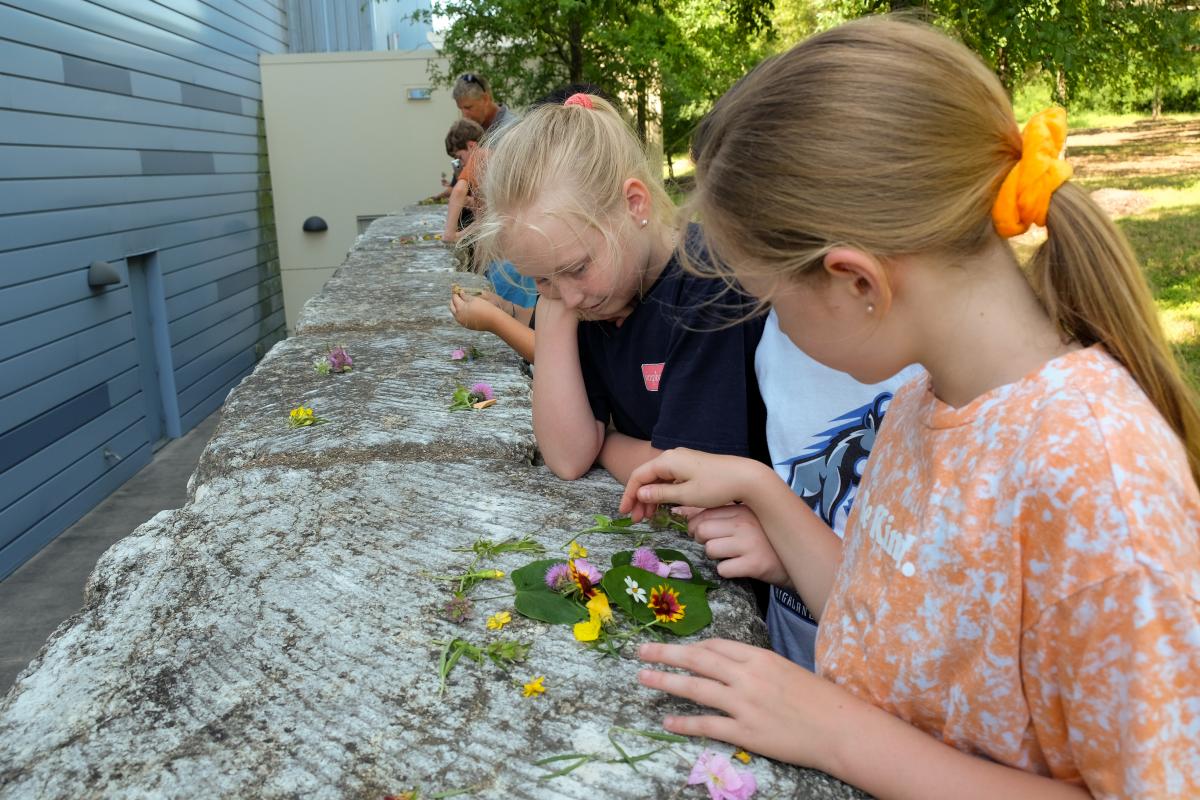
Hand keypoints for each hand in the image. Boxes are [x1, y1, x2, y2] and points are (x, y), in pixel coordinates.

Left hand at [450, 292, 505, 331]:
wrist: (493, 320)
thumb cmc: (485, 307)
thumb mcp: (474, 299)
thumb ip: (465, 296)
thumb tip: (460, 293)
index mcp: (460, 308)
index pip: (454, 298)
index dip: (455, 293)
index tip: (456, 289)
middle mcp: (459, 316)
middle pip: (452, 307)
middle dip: (454, 300)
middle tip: (457, 295)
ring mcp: (462, 322)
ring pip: (455, 313)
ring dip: (456, 307)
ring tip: (461, 302)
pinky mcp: (467, 326)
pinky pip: (460, 318)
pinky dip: (461, 313)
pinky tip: (466, 310)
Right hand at [619, 448, 765, 522]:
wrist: (745, 477)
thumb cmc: (716, 486)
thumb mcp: (686, 494)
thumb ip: (660, 494)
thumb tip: (640, 494)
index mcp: (667, 461)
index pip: (639, 476)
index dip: (629, 495)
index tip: (625, 513)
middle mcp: (672, 457)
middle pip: (647, 478)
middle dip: (639, 499)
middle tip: (637, 520)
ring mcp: (682, 461)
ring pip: (658, 480)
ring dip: (651, 498)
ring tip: (648, 517)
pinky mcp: (691, 467)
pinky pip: (669, 480)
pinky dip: (663, 494)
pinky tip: (662, 508)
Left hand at [638, 639, 856, 770]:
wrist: (841, 728)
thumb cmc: (819, 699)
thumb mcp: (786, 669)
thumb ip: (757, 666)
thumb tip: (731, 667)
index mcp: (759, 657)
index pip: (716, 646)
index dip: (692, 647)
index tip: (677, 650)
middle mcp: (747, 676)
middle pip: (698, 659)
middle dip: (666, 653)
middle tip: (641, 651)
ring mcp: (745, 704)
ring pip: (696, 688)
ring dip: (665, 681)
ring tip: (643, 678)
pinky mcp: (746, 732)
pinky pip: (707, 725)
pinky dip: (684, 722)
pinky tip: (667, 721)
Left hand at [688, 504, 789, 586]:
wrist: (796, 560)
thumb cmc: (764, 538)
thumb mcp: (744, 519)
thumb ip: (715, 513)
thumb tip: (679, 511)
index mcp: (741, 509)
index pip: (703, 514)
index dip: (695, 526)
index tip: (702, 533)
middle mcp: (745, 523)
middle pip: (702, 531)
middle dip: (703, 541)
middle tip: (716, 545)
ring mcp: (750, 543)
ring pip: (710, 550)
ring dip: (715, 557)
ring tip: (730, 555)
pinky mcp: (755, 564)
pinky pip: (723, 569)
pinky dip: (727, 571)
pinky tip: (739, 566)